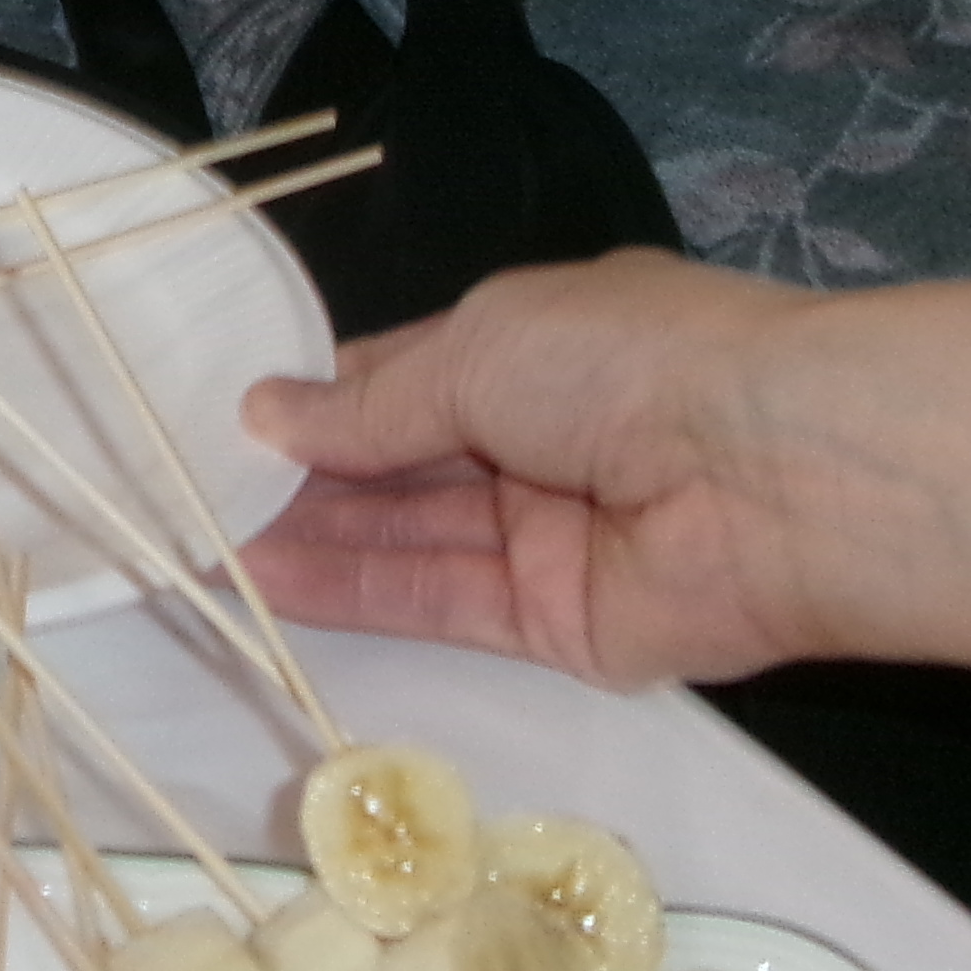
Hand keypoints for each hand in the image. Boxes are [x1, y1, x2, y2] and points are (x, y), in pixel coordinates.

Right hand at [236, 254, 845, 691]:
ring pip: (412, 537)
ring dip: (313, 535)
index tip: (221, 420)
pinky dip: (359, 591)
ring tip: (202, 540)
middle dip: (304, 474)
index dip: (318, 400)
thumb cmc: (628, 363)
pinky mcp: (560, 624)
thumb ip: (372, 403)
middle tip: (187, 491)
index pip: (403, 376)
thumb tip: (266, 415)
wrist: (782, 473)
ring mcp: (549, 534)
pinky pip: (445, 604)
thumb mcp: (479, 349)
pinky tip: (269, 579)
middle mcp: (539, 438)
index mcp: (533, 345)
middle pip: (401, 463)